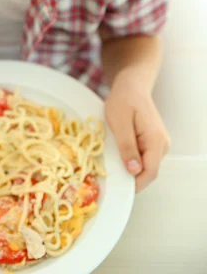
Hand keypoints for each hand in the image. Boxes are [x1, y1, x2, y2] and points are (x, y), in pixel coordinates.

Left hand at [104, 76, 170, 191]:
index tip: (117, 187)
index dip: (135, 183)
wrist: (131, 86)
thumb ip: (127, 146)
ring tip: (112, 158)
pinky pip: (143, 157)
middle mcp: (163, 145)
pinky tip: (118, 151)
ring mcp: (159, 144)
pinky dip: (131, 158)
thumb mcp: (119, 122)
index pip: (150, 172)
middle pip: (148, 171)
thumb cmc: (123, 100)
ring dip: (129, 166)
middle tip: (110, 172)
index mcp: (156, 140)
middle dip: (130, 175)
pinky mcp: (153, 143)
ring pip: (145, 165)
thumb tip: (134, 170)